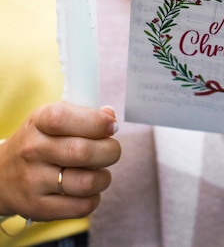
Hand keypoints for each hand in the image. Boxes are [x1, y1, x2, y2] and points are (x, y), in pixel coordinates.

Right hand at [0, 103, 120, 220]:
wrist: (2, 175)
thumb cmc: (41, 143)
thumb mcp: (54, 120)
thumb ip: (86, 116)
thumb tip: (110, 117)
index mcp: (38, 122)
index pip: (64, 118)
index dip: (96, 122)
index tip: (111, 127)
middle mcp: (32, 150)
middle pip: (82, 152)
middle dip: (110, 151)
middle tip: (111, 151)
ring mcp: (33, 181)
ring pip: (87, 182)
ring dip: (104, 178)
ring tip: (99, 173)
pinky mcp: (39, 207)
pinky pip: (81, 207)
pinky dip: (93, 198)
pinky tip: (87, 190)